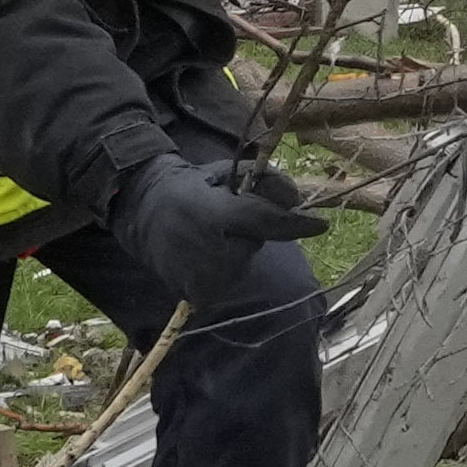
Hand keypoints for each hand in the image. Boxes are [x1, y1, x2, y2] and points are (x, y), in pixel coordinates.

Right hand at [105, 146, 322, 333]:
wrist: (145, 212)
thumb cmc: (194, 187)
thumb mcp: (229, 171)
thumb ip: (267, 182)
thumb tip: (298, 202)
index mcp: (215, 215)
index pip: (266, 221)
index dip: (295, 224)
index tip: (321, 224)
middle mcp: (208, 251)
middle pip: (255, 243)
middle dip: (252, 231)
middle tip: (228, 218)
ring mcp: (202, 277)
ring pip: (243, 262)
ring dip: (238, 249)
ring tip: (212, 235)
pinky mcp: (198, 295)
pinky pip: (229, 278)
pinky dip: (225, 265)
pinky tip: (206, 251)